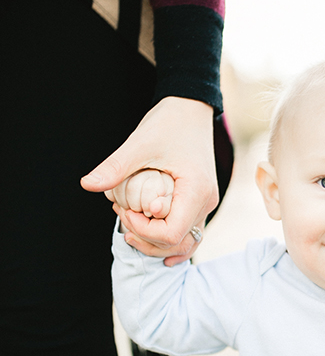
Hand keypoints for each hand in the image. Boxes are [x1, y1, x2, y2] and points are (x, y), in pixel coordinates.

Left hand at [81, 96, 217, 265]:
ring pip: (185, 243)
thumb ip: (115, 167)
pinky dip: (170, 242)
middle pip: (177, 243)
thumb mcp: (139, 144)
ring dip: (155, 242)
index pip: (170, 233)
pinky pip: (189, 234)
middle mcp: (206, 203)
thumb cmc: (169, 124)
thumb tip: (87, 184)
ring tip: (131, 226)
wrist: (190, 111)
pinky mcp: (199, 203)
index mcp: (196, 191)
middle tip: (122, 215)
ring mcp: (205, 204)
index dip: (142, 230)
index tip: (123, 210)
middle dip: (145, 237)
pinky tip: (152, 245)